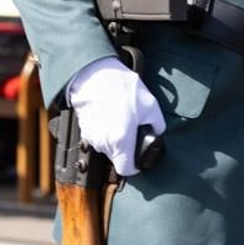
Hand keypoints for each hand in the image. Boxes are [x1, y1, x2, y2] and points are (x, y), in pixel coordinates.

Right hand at [65, 56, 166, 176]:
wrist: (94, 74)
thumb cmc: (120, 87)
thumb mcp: (150, 105)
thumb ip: (157, 125)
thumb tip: (157, 133)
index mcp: (121, 141)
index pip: (127, 170)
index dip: (136, 165)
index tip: (139, 157)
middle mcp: (104, 143)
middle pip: (117, 159)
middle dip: (127, 148)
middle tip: (133, 130)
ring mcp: (92, 137)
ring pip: (107, 149)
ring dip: (116, 140)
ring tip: (122, 119)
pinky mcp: (85, 130)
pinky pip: (98, 138)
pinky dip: (105, 132)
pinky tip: (111, 115)